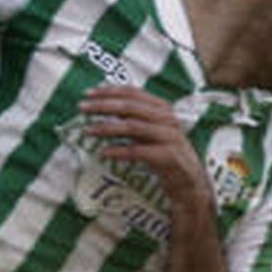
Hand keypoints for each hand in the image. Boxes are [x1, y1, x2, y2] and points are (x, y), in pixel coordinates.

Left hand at [78, 86, 210, 205]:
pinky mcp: (168, 157)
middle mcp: (167, 119)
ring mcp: (169, 137)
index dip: (109, 91)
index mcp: (162, 108)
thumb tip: (101, 105)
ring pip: (132, 127)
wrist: (189, 181)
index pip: (133, 92)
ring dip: (106, 127)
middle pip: (130, 106)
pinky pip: (138, 151)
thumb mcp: (148, 131)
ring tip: (86, 130)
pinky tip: (103, 152)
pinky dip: (118, 151)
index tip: (88, 93)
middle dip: (103, 105)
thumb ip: (131, 117)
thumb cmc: (164, 153)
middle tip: (82, 107)